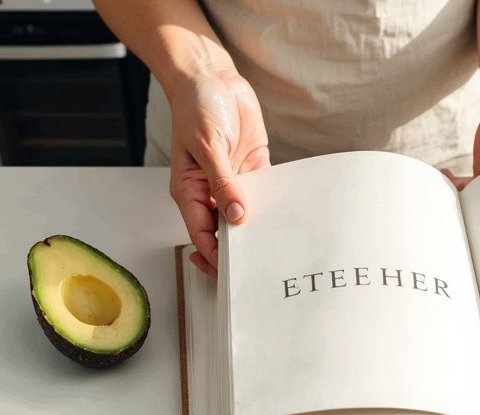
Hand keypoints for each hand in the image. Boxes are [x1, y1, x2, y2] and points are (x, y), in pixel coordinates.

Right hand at [168, 66, 269, 276]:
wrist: (212, 77)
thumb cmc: (196, 107)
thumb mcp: (207, 145)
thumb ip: (223, 182)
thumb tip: (236, 216)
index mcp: (190, 190)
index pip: (202, 234)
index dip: (215, 255)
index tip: (233, 271)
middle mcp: (211, 191)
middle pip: (226, 231)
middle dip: (240, 248)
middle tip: (262, 266)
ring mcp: (233, 181)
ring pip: (247, 216)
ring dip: (261, 228)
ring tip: (279, 247)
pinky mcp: (253, 169)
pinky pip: (266, 193)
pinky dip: (275, 204)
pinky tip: (289, 216)